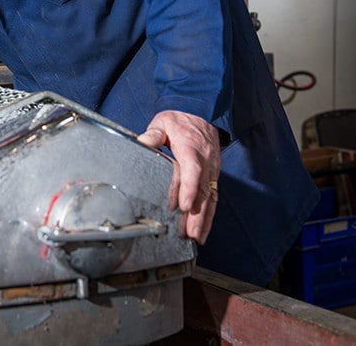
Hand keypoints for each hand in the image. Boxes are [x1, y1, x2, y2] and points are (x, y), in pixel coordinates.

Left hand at [137, 110, 220, 243]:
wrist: (204, 117)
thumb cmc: (180, 122)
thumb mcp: (164, 121)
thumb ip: (154, 133)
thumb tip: (143, 142)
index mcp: (192, 146)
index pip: (192, 169)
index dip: (189, 188)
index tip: (183, 205)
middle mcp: (206, 161)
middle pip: (203, 189)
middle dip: (197, 214)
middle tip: (190, 234)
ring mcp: (211, 171)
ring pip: (210, 197)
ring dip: (204, 219)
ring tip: (196, 238)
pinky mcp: (213, 178)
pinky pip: (213, 198)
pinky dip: (209, 216)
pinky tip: (202, 232)